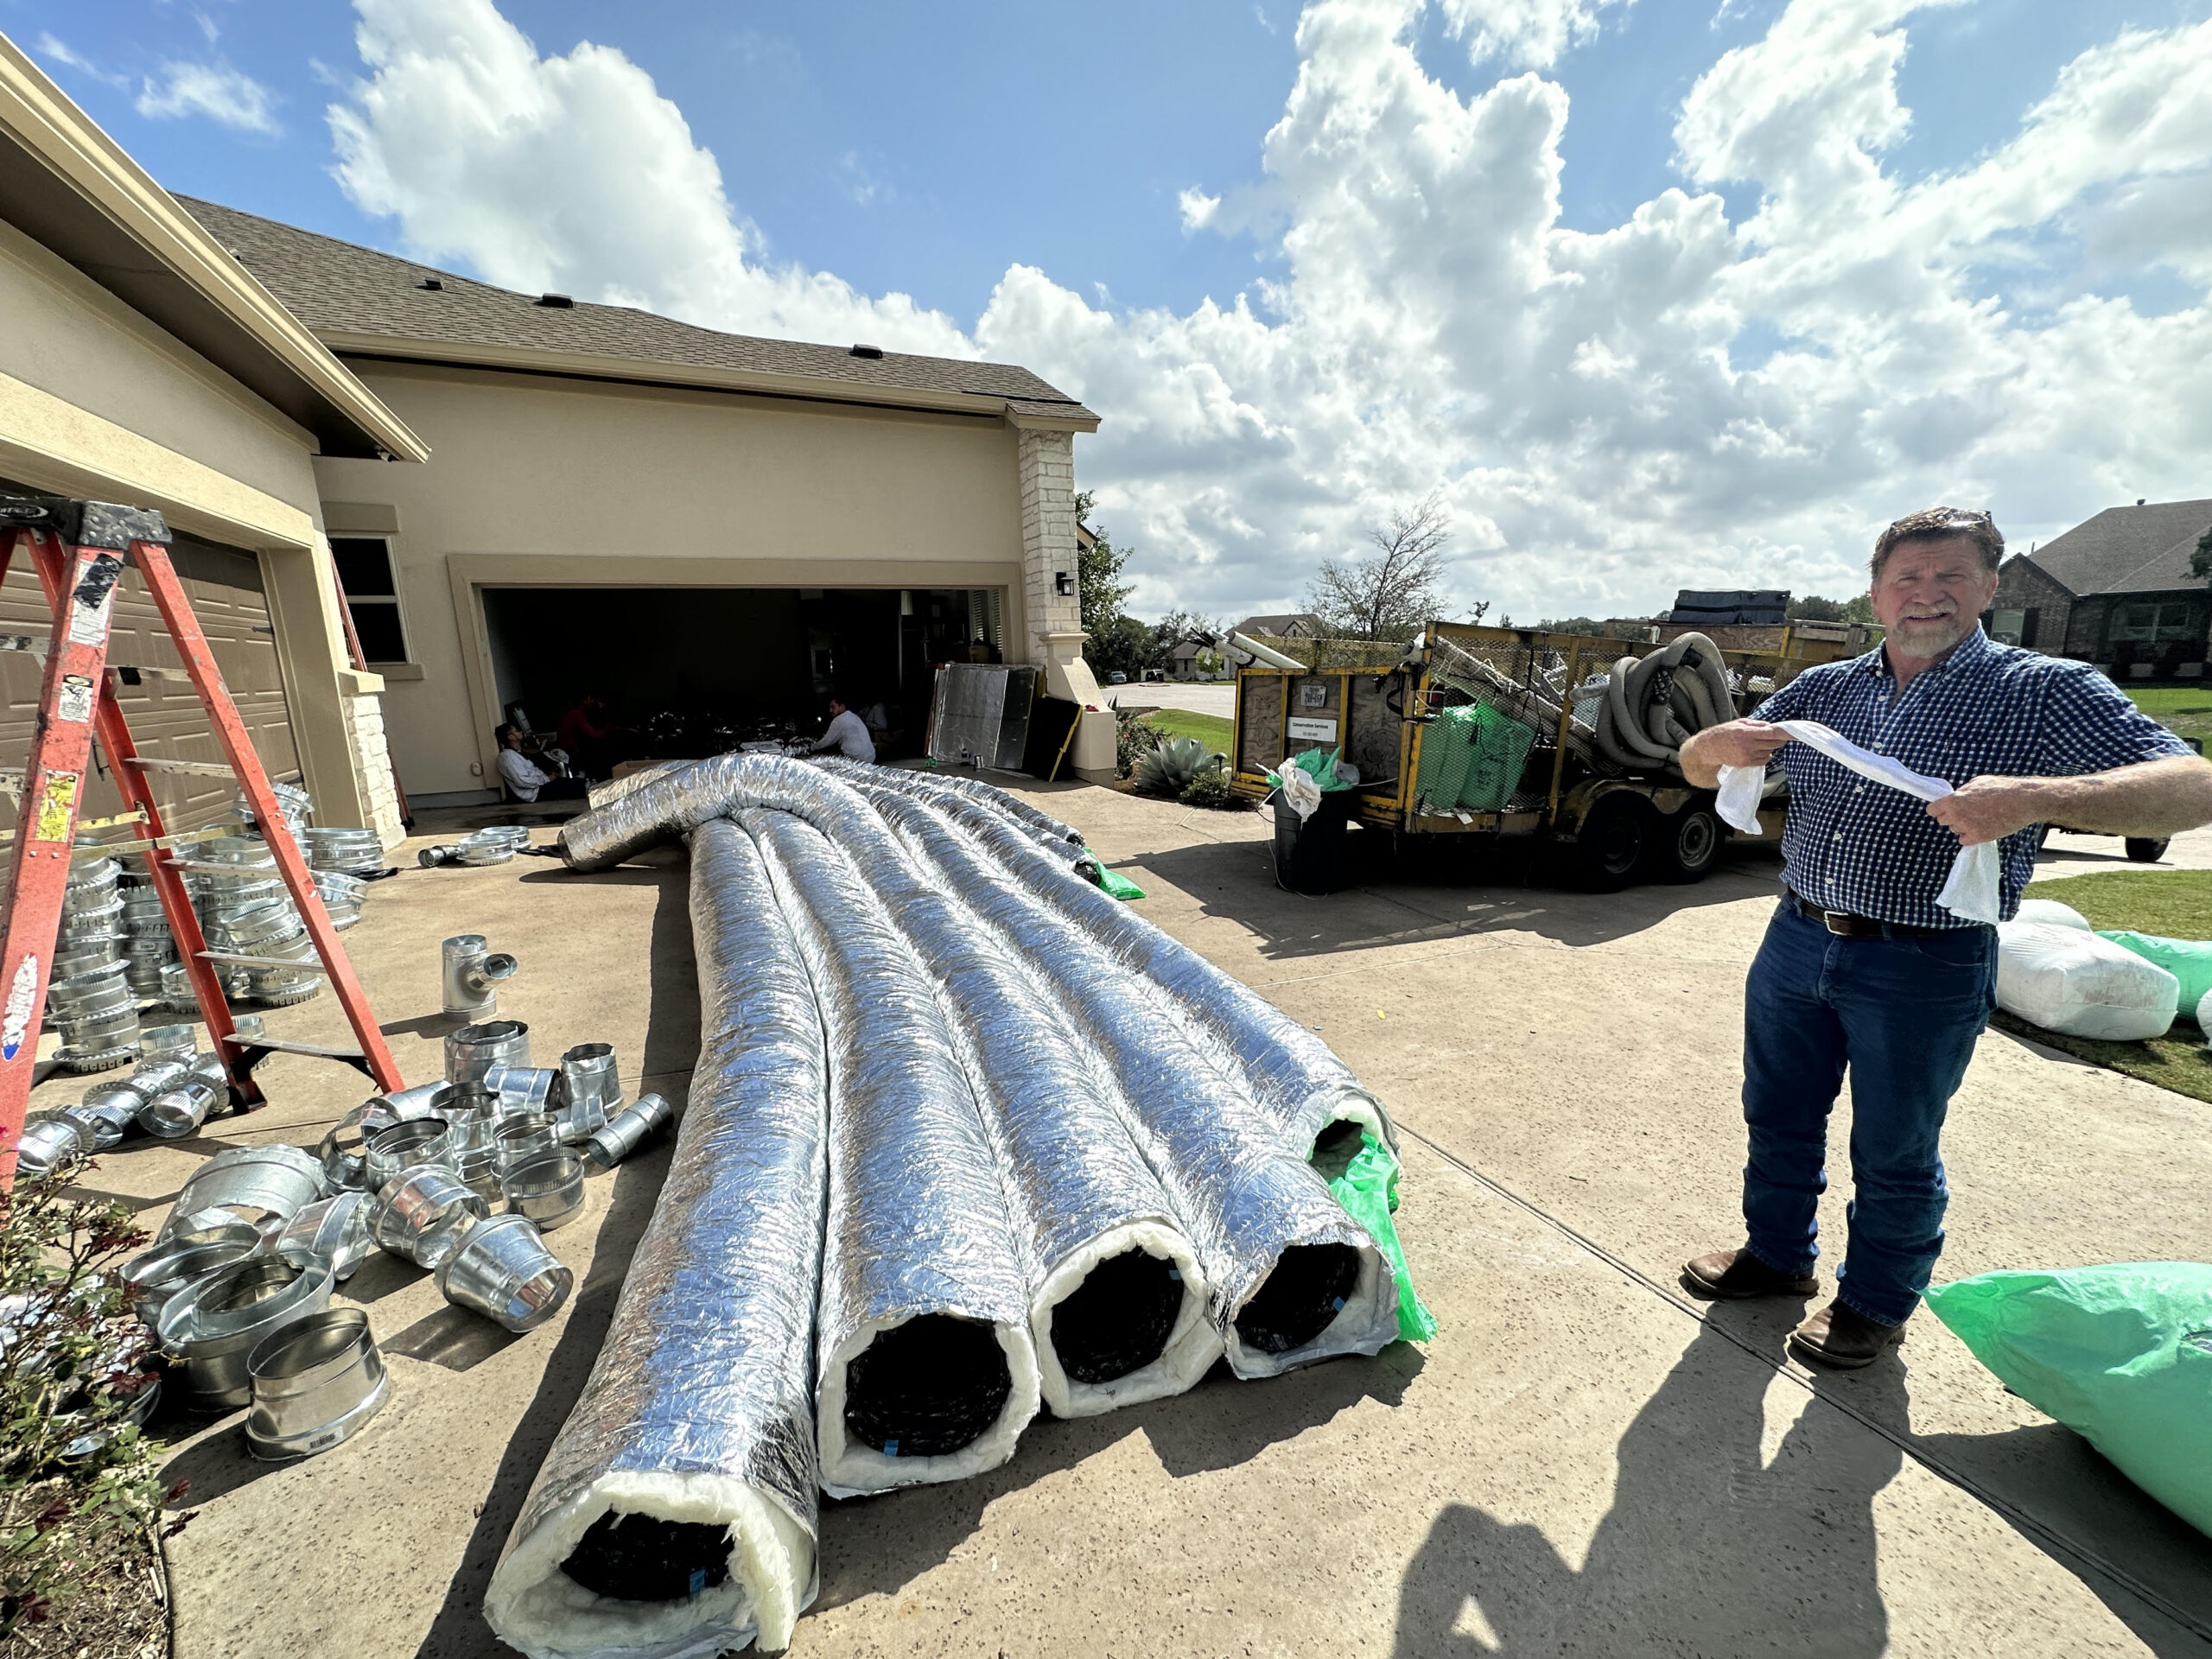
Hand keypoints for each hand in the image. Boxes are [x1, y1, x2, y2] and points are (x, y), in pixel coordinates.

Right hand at [1690, 719, 1790, 769]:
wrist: (1708, 749)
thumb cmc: (1723, 733)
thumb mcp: (1738, 723)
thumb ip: (1756, 724)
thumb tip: (1770, 726)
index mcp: (1747, 732)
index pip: (1772, 733)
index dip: (1786, 734)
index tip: (1796, 734)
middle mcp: (1749, 745)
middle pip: (1774, 743)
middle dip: (1778, 740)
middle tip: (1774, 736)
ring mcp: (1748, 756)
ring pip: (1770, 752)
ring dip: (1770, 748)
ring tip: (1759, 743)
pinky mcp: (1746, 764)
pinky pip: (1764, 760)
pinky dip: (1765, 756)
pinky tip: (1757, 751)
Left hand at [1925, 775, 2044, 845]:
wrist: (2023, 800)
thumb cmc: (2001, 788)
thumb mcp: (1976, 783)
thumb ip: (1962, 792)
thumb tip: (1955, 797)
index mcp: (1953, 800)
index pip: (1932, 810)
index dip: (1938, 809)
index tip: (1944, 809)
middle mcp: (1956, 815)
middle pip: (1943, 821)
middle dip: (1951, 816)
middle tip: (1966, 812)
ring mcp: (1967, 827)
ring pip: (1955, 830)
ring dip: (1962, 826)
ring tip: (1979, 818)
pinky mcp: (1979, 837)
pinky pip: (1964, 841)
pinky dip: (1970, 836)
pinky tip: (1980, 828)